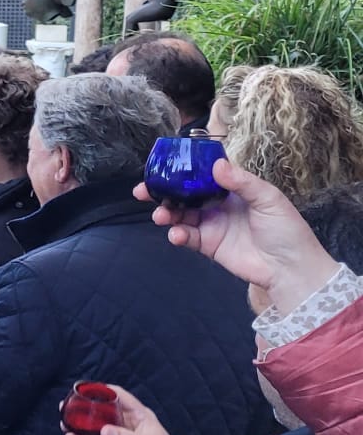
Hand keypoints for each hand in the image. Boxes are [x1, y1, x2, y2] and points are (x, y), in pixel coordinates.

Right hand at [62, 384, 188, 434]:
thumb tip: (103, 431)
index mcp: (139, 416)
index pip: (119, 396)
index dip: (102, 390)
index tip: (84, 389)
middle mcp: (127, 424)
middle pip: (102, 411)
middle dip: (85, 408)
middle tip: (67, 406)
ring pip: (96, 428)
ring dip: (81, 426)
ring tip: (64, 423)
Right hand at [134, 159, 340, 314]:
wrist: (290, 268)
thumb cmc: (286, 230)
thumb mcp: (269, 199)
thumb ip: (242, 182)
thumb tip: (216, 165)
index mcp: (233, 189)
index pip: (202, 175)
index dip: (182, 170)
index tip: (162, 167)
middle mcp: (218, 205)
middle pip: (184, 194)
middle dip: (162, 192)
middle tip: (143, 191)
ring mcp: (211, 225)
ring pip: (180, 215)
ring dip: (166, 213)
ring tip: (160, 216)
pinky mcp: (208, 245)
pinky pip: (186, 236)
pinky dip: (177, 234)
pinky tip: (177, 234)